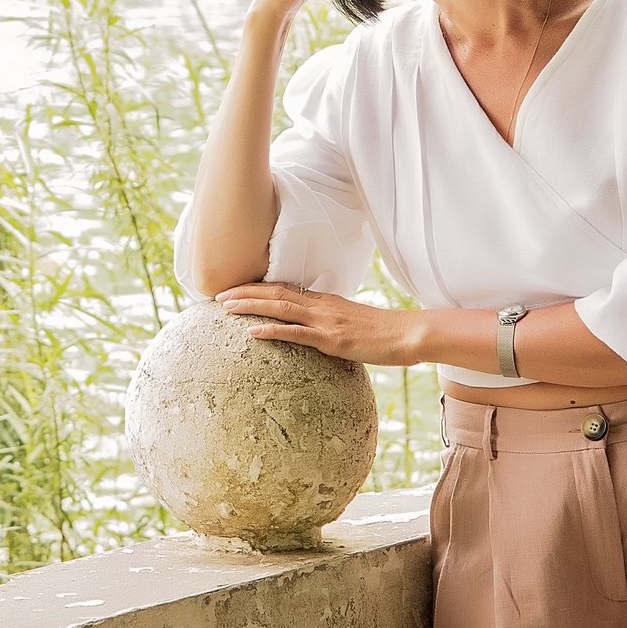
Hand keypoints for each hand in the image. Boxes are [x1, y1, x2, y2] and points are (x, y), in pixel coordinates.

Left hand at [215, 282, 427, 365]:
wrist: (408, 334)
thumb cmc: (383, 333)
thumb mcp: (352, 323)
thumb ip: (331, 323)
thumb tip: (315, 331)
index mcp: (324, 301)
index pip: (284, 288)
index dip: (257, 287)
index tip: (235, 289)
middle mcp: (320, 306)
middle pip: (275, 292)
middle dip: (244, 292)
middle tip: (218, 295)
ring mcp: (325, 321)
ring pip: (279, 307)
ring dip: (250, 305)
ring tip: (225, 307)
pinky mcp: (331, 339)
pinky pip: (296, 334)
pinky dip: (272, 331)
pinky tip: (252, 333)